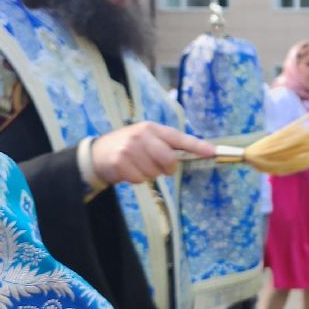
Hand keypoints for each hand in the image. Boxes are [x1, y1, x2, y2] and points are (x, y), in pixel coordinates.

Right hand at [90, 122, 214, 184]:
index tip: (212, 152)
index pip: (179, 138)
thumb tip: (191, 155)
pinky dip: (137, 179)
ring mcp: (130, 148)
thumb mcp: (146, 139)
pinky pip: (140, 179)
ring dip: (149, 174)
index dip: (197, 146)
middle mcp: (142, 135)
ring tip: (138, 166)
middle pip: (169, 159)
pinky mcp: (120, 161)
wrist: (97, 153)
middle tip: (159, 168)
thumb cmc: (129, 147)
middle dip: (167, 168)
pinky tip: (128, 171)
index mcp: (152, 128)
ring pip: (154, 172)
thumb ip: (165, 145)